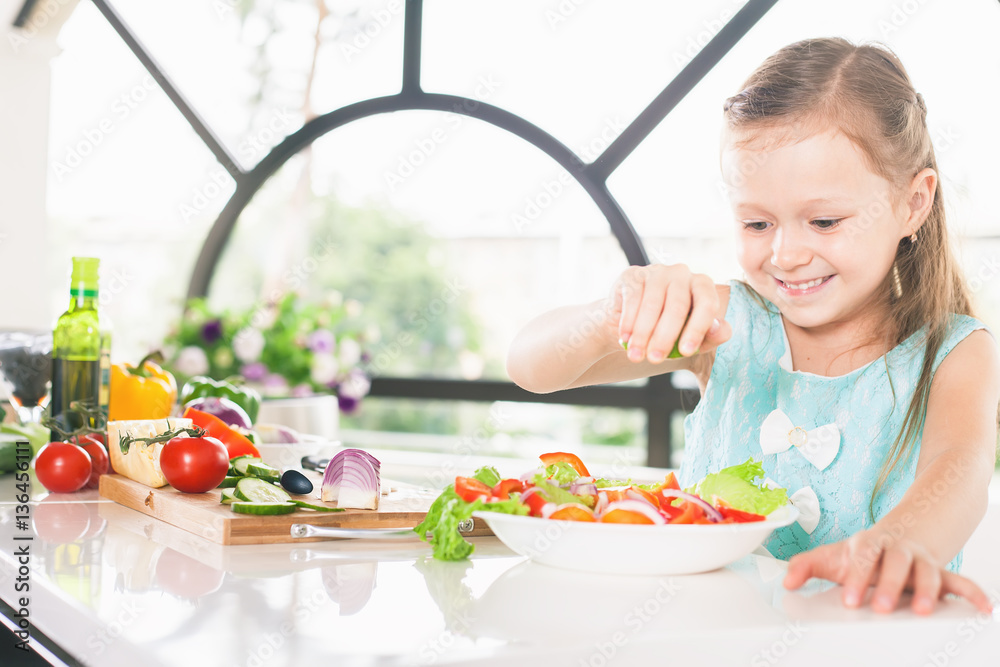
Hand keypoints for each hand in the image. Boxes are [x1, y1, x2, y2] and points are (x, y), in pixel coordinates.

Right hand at [611, 264, 729, 362]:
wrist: (637, 324)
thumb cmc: (673, 331)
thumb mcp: (696, 338)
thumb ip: (714, 335)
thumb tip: (718, 328)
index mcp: (703, 285)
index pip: (706, 303)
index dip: (697, 329)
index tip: (686, 352)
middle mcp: (681, 273)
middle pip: (677, 306)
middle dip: (664, 337)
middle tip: (655, 360)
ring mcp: (656, 272)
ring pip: (652, 304)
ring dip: (642, 334)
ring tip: (636, 356)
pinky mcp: (632, 275)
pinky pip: (632, 299)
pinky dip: (628, 322)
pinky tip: (625, 338)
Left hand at [783, 529, 993, 613]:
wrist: (903, 532)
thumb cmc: (864, 553)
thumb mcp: (834, 556)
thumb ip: (808, 566)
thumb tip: (786, 581)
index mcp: (870, 544)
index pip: (862, 556)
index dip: (857, 576)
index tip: (850, 600)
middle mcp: (898, 550)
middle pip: (895, 563)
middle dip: (888, 585)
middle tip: (881, 608)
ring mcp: (921, 560)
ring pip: (928, 570)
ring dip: (927, 590)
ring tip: (924, 611)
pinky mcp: (942, 573)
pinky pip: (960, 581)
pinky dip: (973, 593)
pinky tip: (983, 609)